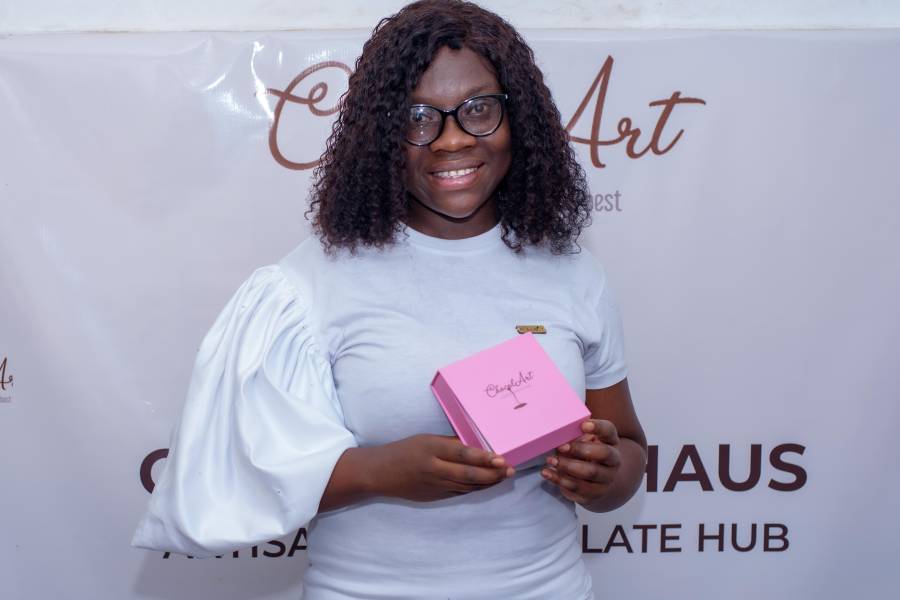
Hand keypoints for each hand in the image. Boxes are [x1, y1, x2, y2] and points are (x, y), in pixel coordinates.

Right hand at [374, 434, 514, 501]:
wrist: (380, 473)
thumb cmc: (404, 450)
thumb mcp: (425, 440)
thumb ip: (449, 443)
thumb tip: (476, 443)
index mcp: (430, 449)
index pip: (461, 454)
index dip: (483, 457)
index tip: (501, 457)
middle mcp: (433, 469)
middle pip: (468, 474)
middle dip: (492, 473)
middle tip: (510, 469)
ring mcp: (434, 486)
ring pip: (467, 486)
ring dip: (488, 482)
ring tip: (504, 476)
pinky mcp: (435, 497)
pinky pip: (460, 492)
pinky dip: (476, 488)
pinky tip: (488, 483)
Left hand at [540, 419, 620, 505]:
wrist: (598, 482)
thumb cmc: (587, 454)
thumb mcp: (585, 441)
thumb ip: (575, 434)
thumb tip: (555, 431)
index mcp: (611, 442)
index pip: (609, 431)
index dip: (598, 427)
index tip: (583, 425)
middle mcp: (613, 462)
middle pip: (603, 454)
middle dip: (580, 449)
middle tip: (561, 447)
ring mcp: (605, 480)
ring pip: (589, 473)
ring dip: (567, 466)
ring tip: (551, 460)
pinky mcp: (593, 495)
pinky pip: (577, 488)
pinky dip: (559, 480)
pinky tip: (547, 473)